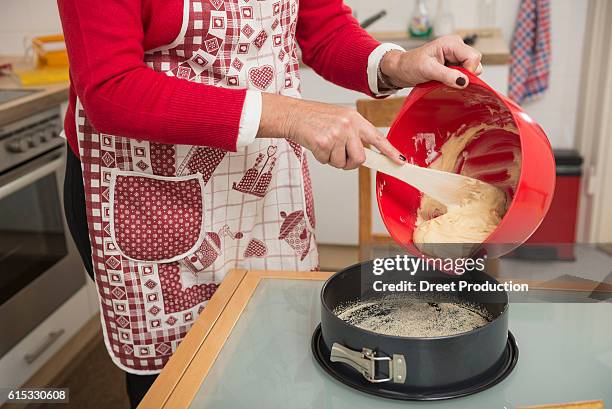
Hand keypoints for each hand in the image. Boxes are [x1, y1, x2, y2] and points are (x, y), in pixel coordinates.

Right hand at [258, 94, 404, 169]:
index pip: (377, 137)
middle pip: (360, 158)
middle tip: (338, 154)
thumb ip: (353, 134)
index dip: (390, 151)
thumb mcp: (340, 120)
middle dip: (350, 162)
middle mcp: (348, 125)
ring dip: (332, 159)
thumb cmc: (315, 119)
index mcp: (355, 119)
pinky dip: (321, 158)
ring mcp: (337, 134)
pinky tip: (316, 145)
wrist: (294, 114)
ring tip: (324, 144)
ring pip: (343, 163)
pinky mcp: (324, 143)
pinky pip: (328, 162)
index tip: (400, 160)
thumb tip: (364, 155)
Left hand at [380, 34, 482, 88]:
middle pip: (475, 63)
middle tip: (446, 79)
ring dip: (459, 79)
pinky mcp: (453, 65)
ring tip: (442, 79)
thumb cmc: (410, 65)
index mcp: (452, 43)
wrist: (401, 70)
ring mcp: (456, 56)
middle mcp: (456, 47)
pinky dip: (456, 81)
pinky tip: (444, 81)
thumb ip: (447, 75)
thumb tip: (464, 81)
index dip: (468, 71)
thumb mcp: (427, 70)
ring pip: (471, 70)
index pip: (474, 57)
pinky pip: (464, 75)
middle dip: (464, 75)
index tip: (456, 81)